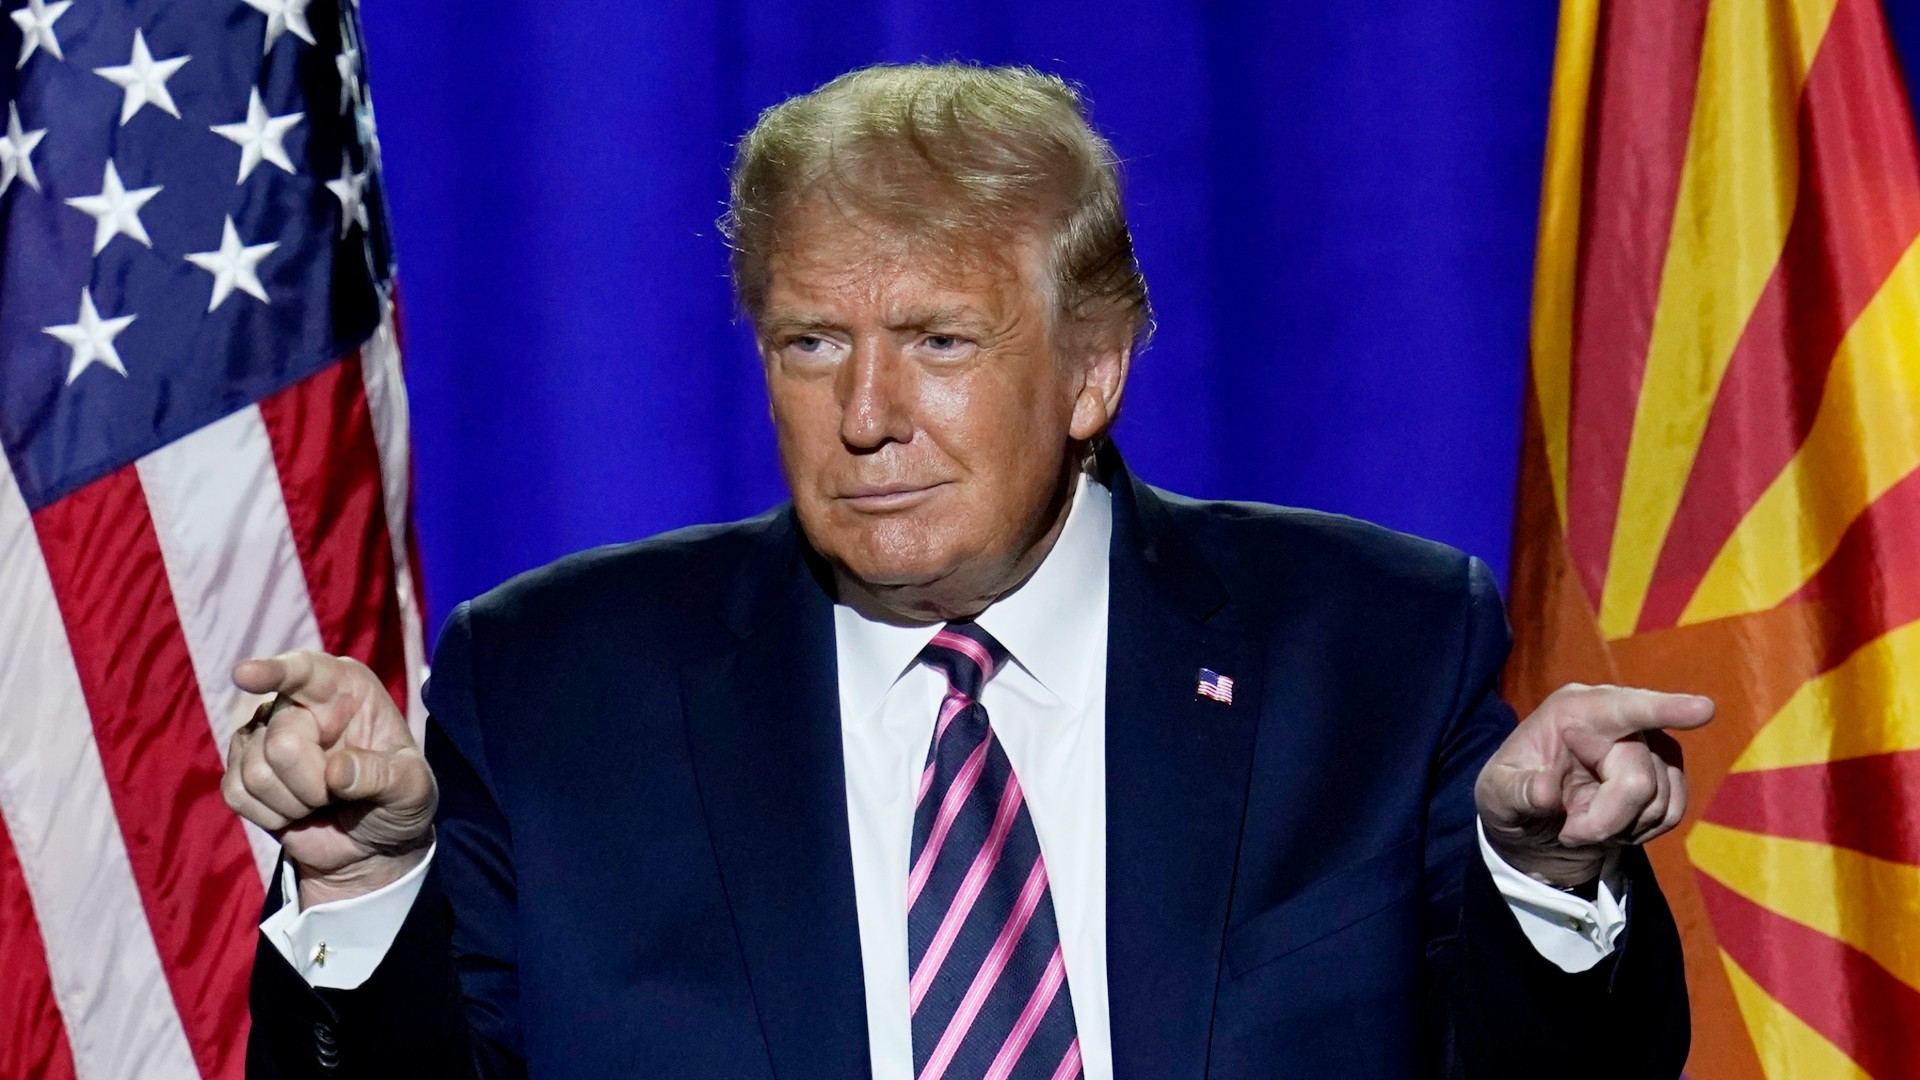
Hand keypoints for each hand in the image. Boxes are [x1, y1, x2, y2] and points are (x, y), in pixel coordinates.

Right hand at [223, 651, 435, 906]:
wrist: (373, 840)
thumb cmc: (397, 798)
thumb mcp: (412, 788)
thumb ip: (383, 777)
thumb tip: (337, 772)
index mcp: (345, 688)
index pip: (305, 671)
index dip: (274, 672)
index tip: (245, 674)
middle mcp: (297, 702)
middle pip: (282, 742)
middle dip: (313, 784)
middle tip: (339, 791)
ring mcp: (263, 733)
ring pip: (256, 772)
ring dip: (295, 802)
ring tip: (322, 799)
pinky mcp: (240, 769)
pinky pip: (237, 793)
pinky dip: (272, 815)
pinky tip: (296, 810)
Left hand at [1475, 683, 1712, 888]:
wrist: (1534, 825)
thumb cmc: (1511, 795)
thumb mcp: (1495, 796)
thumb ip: (1516, 792)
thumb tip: (1546, 791)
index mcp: (1573, 710)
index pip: (1623, 708)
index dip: (1664, 709)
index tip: (1703, 710)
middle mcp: (1616, 720)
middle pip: (1638, 778)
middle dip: (1607, 819)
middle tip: (1570, 832)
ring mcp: (1648, 745)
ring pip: (1661, 800)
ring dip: (1622, 827)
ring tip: (1584, 824)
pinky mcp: (1666, 772)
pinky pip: (1674, 811)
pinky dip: (1642, 830)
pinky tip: (1614, 825)